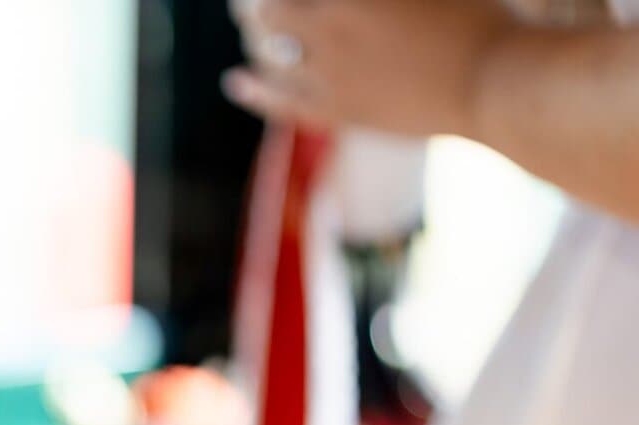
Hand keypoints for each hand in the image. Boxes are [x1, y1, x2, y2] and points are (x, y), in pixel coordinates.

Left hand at [225, 0, 516, 137]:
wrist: (494, 82)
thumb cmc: (479, 15)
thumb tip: (366, 1)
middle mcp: (331, 25)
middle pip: (268, 8)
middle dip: (257, 1)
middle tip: (251, 0)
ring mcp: (330, 72)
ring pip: (267, 50)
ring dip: (254, 30)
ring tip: (246, 19)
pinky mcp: (339, 110)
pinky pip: (282, 102)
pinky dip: (255, 91)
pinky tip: (234, 81)